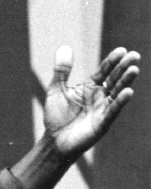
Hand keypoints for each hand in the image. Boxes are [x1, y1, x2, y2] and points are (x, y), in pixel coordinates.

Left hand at [44, 45, 139, 161]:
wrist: (54, 141)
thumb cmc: (56, 117)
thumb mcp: (56, 90)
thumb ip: (61, 71)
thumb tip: (64, 47)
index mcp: (90, 87)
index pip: (104, 71)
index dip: (112, 61)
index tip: (121, 50)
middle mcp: (100, 96)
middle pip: (114, 79)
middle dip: (123, 68)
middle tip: (134, 55)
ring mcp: (102, 109)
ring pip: (117, 93)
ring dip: (125, 81)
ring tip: (134, 69)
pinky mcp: (102, 123)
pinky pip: (112, 111)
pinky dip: (119, 102)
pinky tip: (128, 92)